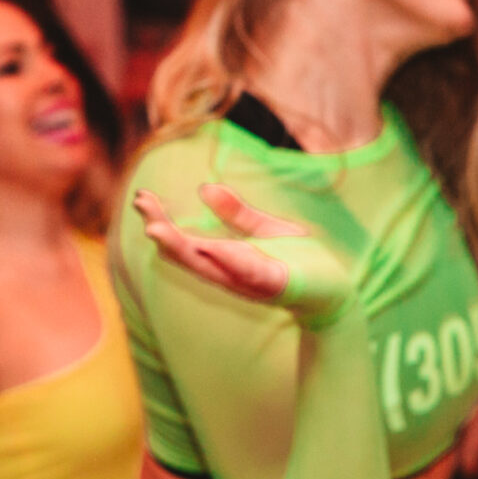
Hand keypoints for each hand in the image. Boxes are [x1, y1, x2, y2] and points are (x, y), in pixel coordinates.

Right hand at [133, 185, 308, 305]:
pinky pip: (251, 274)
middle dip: (163, 232)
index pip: (185, 241)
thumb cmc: (301, 261)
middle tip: (141, 207)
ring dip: (182, 250)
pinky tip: (216, 247)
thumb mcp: (266, 230)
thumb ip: (238, 214)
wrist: (336, 290)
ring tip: (157, 230)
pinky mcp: (277, 286)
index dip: (161, 221)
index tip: (141, 198)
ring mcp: (252, 282)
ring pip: (210, 268)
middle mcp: (232, 273)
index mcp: (227, 259)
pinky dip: (233, 261)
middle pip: (188, 255)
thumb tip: (204, 189)